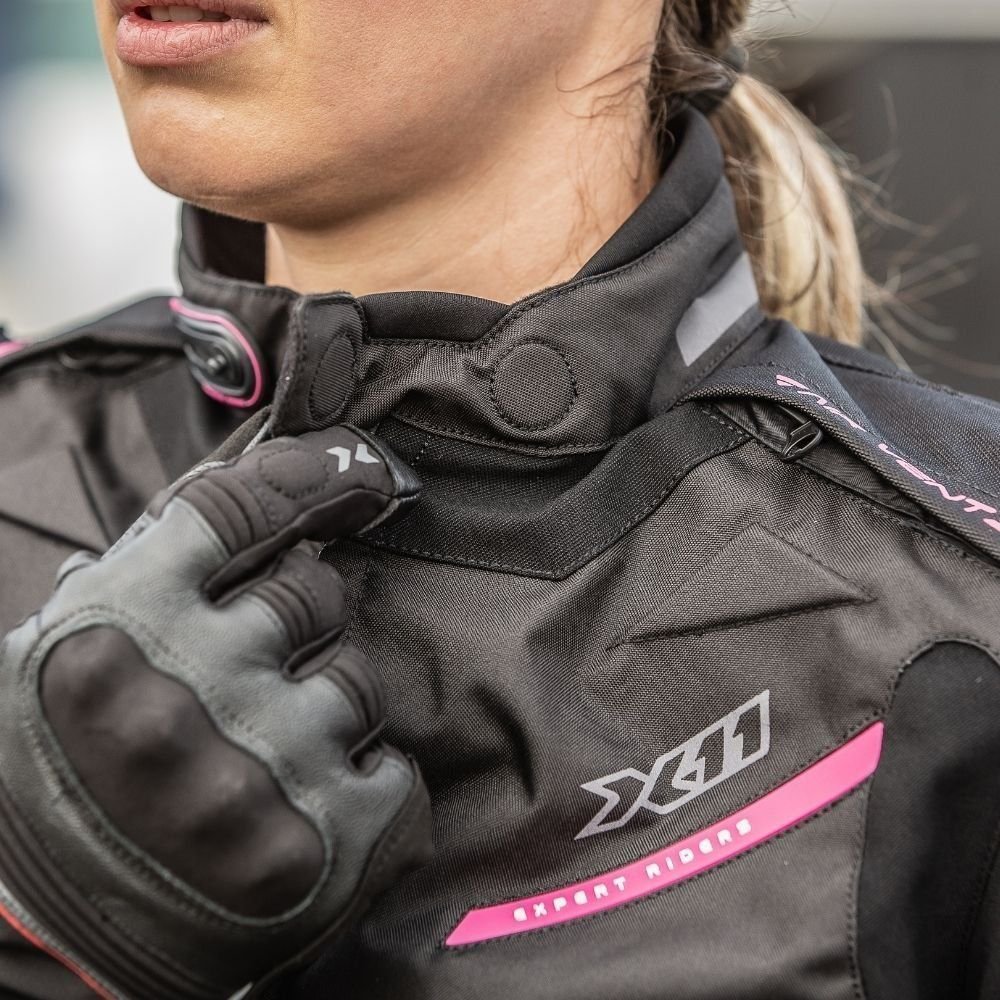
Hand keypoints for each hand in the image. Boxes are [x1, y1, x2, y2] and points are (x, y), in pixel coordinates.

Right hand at [0, 425, 431, 999]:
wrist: (51, 942)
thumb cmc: (61, 779)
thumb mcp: (65, 655)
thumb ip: (149, 569)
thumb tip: (265, 487)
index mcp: (117, 626)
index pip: (243, 505)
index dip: (315, 476)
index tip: (360, 473)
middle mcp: (192, 690)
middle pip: (317, 588)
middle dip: (303, 614)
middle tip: (261, 662)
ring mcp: (265, 768)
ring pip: (359, 679)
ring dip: (327, 703)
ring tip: (267, 750)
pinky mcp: (327, 843)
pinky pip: (392, 767)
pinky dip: (361, 778)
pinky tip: (305, 801)